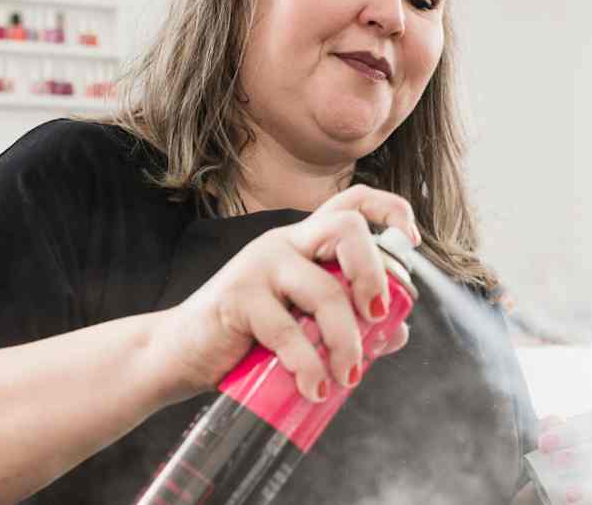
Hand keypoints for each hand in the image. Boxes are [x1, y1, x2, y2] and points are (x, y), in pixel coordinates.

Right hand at [154, 185, 421, 402]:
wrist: (177, 354)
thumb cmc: (244, 338)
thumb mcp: (301, 326)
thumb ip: (347, 323)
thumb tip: (397, 332)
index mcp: (303, 243)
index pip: (351, 203)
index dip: (391, 211)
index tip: (414, 242)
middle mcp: (284, 243)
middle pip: (346, 228)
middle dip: (374, 273)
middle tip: (377, 316)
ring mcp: (259, 265)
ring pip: (324, 290)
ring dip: (346, 340)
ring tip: (346, 377)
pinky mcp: (237, 297)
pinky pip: (287, 329)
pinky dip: (308, 365)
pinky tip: (313, 388)